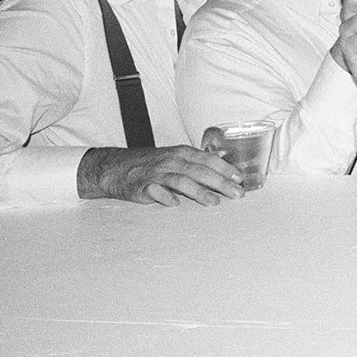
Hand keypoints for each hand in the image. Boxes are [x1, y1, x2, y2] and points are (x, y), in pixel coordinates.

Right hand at [76, 145, 245, 205]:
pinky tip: (175, 204)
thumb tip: (224, 168)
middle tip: (237, 193)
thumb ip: (197, 163)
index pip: (208, 159)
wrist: (116, 167)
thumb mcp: (175, 158)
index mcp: (181, 153)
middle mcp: (171, 161)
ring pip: (181, 180)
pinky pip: (154, 191)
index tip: (240, 178)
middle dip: (221, 182)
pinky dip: (165, 197)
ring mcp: (156, 173)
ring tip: (214, 202)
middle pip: (199, 170)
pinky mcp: (141, 186)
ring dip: (198, 191)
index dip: (225, 168)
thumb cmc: (152, 164)